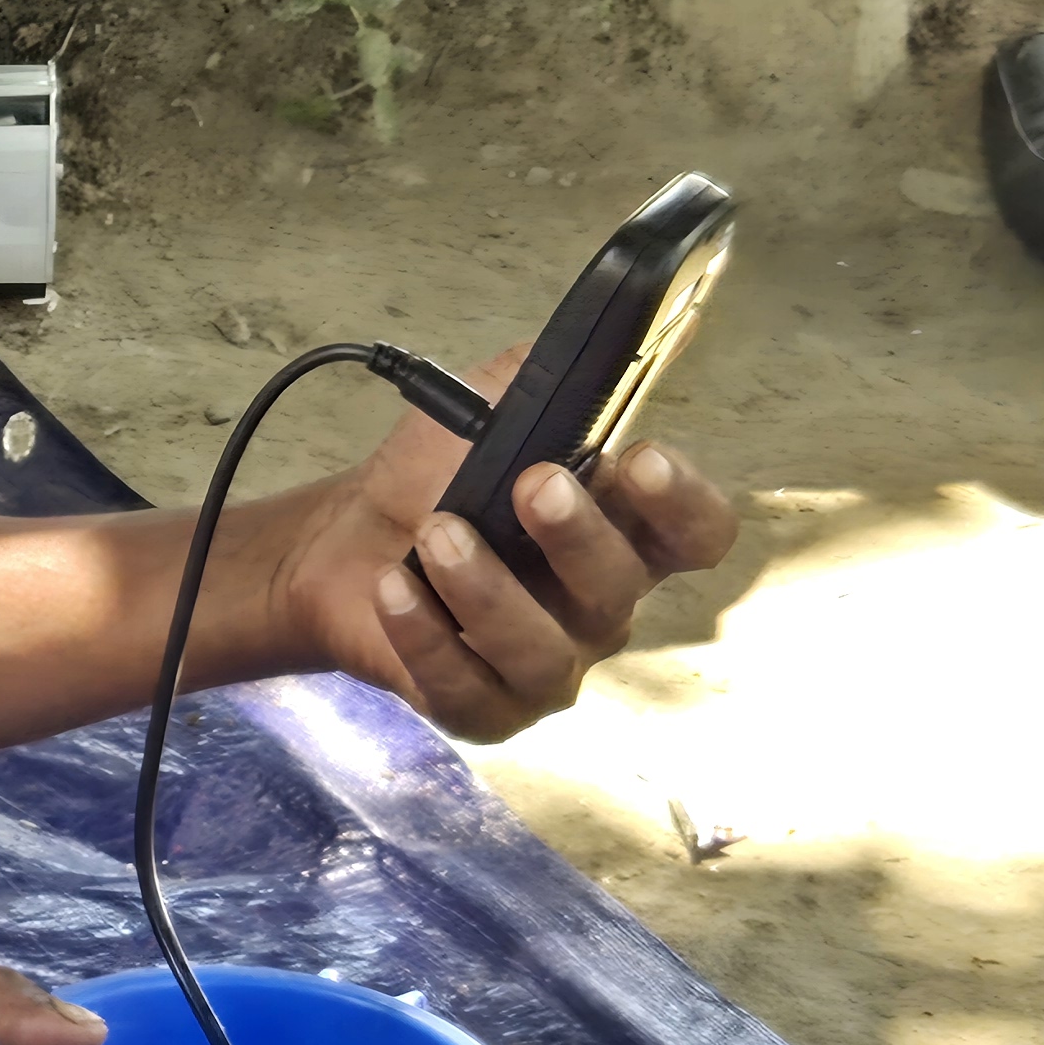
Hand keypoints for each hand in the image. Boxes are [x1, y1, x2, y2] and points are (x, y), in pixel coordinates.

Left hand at [264, 346, 737, 740]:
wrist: (347, 536)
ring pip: (545, 651)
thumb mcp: (488, 405)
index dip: (684, 502)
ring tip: (435, 533)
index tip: (641, 458)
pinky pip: (470, 691)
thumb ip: (543, 376)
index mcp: (623, 530)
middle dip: (579, 533)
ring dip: (490, 589)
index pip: (696, 532)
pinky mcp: (483, 706)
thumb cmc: (436, 474)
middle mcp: (599, 604)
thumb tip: (595, 337)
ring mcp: (546, 664)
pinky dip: (429, 639)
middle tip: (529, 482)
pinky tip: (394, 589)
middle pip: (622, 587)